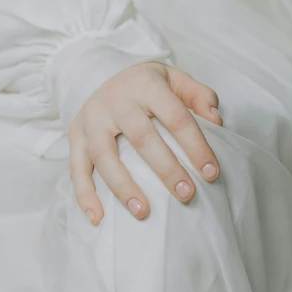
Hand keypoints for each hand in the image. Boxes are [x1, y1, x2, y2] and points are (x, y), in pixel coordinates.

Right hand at [69, 61, 222, 224]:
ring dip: (123, 187)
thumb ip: (200, 96)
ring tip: (144, 213)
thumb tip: (215, 122)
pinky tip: (98, 218)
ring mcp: (92, 118)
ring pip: (104, 155)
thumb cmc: (147, 85)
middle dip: (165, 169)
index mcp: (146, 84)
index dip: (195, 145)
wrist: (102, 73)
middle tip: (186, 195)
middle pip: (141, 137)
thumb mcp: (176, 79)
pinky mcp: (75, 134)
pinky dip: (85, 195)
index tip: (211, 173)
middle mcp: (115, 100)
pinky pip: (76, 167)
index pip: (175, 116)